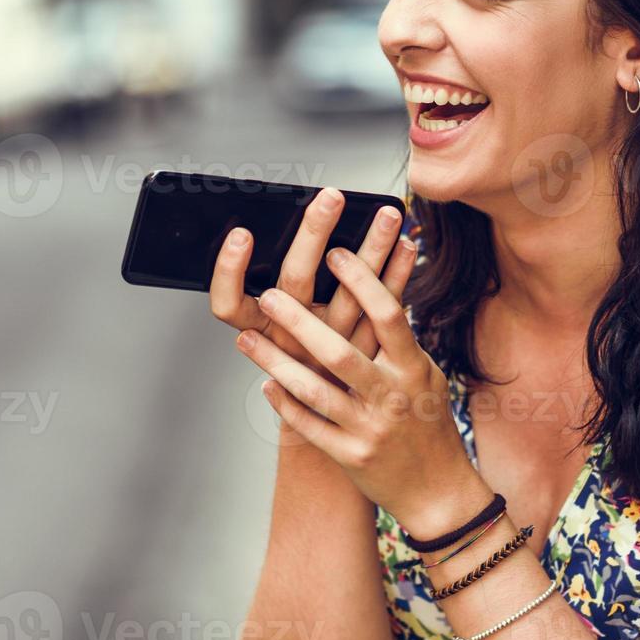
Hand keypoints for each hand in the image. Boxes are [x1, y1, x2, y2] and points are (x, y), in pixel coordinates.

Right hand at [209, 187, 416, 386]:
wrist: (349, 441)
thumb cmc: (310, 383)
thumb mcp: (283, 349)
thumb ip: (280, 307)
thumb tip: (283, 237)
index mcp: (264, 337)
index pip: (229, 305)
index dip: (229, 272)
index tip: (241, 235)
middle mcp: (297, 344)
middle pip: (296, 283)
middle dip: (312, 234)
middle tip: (329, 198)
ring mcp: (339, 354)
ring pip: (353, 295)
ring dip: (372, 248)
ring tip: (389, 214)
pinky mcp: (375, 361)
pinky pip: (388, 313)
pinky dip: (398, 276)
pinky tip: (409, 247)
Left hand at [232, 243, 484, 528]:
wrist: (438, 492)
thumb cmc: (428, 422)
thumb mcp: (426, 374)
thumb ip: (400, 336)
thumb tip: (390, 275)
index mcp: (413, 369)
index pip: (388, 315)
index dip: (362, 280)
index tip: (335, 253)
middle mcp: (391, 396)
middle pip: (340, 353)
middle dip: (300, 322)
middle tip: (267, 295)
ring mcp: (368, 429)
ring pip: (314, 391)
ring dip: (276, 363)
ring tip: (246, 340)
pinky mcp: (350, 456)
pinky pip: (309, 426)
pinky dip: (285, 404)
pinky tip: (265, 384)